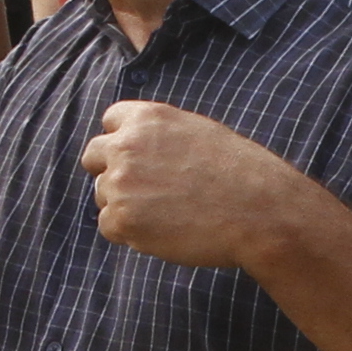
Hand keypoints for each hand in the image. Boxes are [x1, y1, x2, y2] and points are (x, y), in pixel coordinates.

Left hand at [85, 99, 318, 271]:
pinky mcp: (122, 219)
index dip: (123, 142)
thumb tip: (136, 153)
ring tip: (169, 214)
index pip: (109, 122)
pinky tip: (165, 231)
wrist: (258, 211)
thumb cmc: (239, 174)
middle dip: (112, 172)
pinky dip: (131, 233)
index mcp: (146, 117)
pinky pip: (109, 226)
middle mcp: (126, 145)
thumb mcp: (197, 133)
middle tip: (143, 192)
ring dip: (126, 206)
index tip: (139, 160)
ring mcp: (120, 182)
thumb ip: (160, 138)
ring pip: (103, 195)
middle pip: (93, 157)